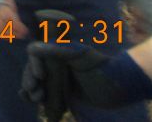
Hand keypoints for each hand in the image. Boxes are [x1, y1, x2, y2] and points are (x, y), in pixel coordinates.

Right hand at [21, 42, 146, 111]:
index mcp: (57, 51)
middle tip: (33, 90)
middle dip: (30, 80)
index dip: (33, 64)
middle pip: (34, 70)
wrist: (121, 86)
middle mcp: (56, 64)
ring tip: (36, 98)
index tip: (39, 76)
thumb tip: (32, 48)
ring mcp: (60, 80)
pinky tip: (36, 103)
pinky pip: (48, 97)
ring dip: (32, 91)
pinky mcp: (65, 95)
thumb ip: (57, 50)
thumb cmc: (101, 66)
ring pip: (38, 84)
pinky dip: (41, 100)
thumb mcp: (79, 54)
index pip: (36, 55)